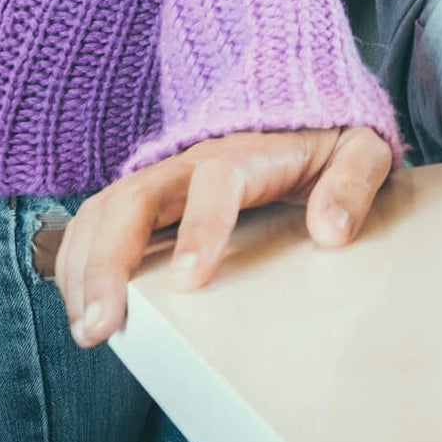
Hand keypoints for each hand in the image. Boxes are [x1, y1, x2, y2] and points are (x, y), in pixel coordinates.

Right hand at [56, 126, 393, 347]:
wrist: (302, 111)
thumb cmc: (330, 142)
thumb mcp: (363, 152)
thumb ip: (353, 184)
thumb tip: (330, 232)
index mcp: (248, 152)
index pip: (214, 181)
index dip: (199, 227)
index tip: (188, 279)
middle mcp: (191, 161)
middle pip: (133, 200)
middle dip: (108, 263)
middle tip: (102, 326)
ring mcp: (163, 178)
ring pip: (104, 211)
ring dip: (84, 269)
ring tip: (87, 330)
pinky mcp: (147, 197)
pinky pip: (98, 222)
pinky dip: (79, 261)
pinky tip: (80, 306)